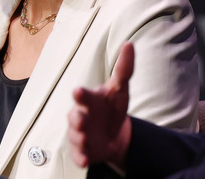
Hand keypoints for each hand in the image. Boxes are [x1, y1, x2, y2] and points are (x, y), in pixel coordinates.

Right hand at [68, 42, 133, 168]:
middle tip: (80, 118)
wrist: (114, 133)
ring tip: (84, 138)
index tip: (78, 91)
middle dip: (76, 118)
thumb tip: (129, 44)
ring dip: (79, 137)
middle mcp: (81, 116)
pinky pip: (79, 155)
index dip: (80, 94)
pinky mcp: (83, 151)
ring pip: (75, 136)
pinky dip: (81, 158)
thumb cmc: (112, 107)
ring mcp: (80, 134)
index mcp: (89, 100)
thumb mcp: (120, 89)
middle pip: (75, 117)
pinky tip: (85, 160)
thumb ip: (124, 69)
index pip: (83, 95)